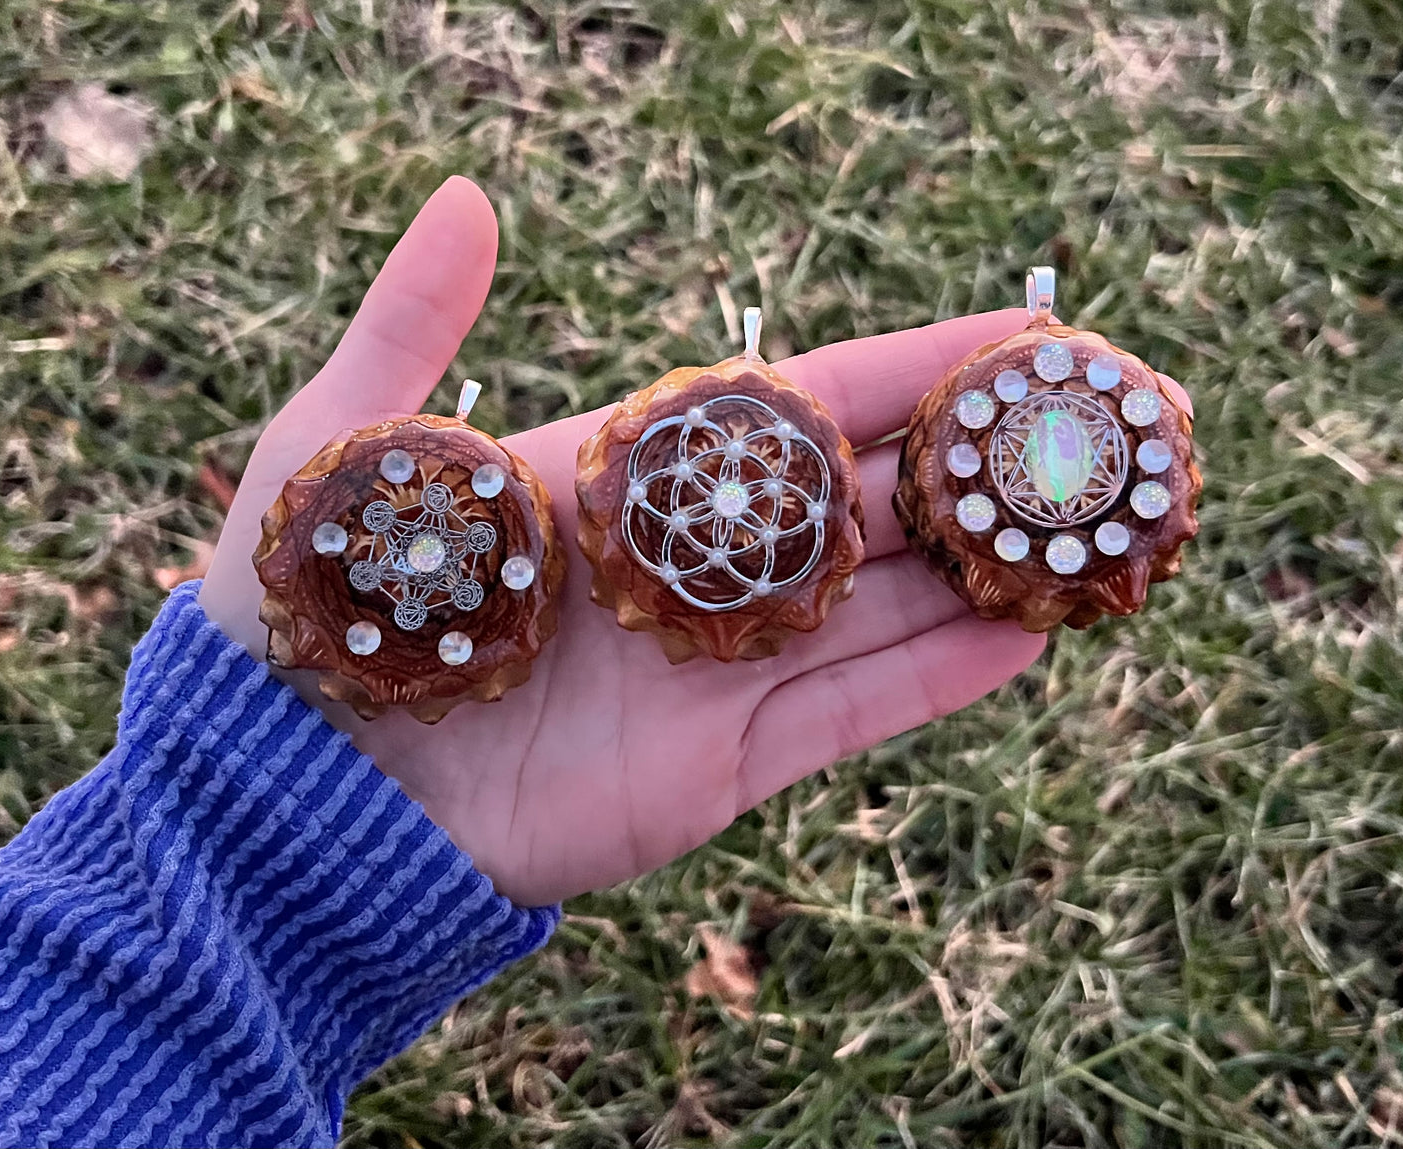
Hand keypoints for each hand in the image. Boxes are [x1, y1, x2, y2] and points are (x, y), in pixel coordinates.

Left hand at [200, 177, 1056, 905]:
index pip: (807, 405)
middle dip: (984, 465)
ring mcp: (718, 666)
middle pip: (870, 501)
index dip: (918, 371)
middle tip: (1101, 429)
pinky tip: (1026, 639)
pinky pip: (850, 713)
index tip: (1023, 338)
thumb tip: (463, 196)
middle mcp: (695, 562)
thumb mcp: (347, 445)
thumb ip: (413, 326)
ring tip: (1096, 531)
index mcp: (631, 473)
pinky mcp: (722, 765)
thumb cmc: (315, 609)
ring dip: (987, 570)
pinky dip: (937, 680)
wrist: (300, 795)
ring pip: (884, 606)